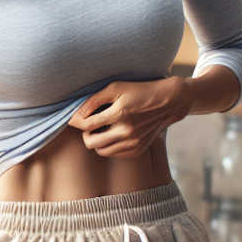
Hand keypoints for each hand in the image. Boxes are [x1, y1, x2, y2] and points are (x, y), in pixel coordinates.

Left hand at [67, 77, 192, 157]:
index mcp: (120, 114)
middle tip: (89, 124)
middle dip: (85, 134)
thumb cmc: (139, 91)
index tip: (73, 118)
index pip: (87, 125)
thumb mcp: (116, 88)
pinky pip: (114, 154)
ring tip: (101, 128)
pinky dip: (109, 146)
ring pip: (101, 151)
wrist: (169, 102)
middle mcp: (127, 132)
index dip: (75, 122)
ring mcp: (133, 143)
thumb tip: (76, 114)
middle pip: (91, 143)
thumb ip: (94, 100)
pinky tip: (114, 133)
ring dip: (96, 141)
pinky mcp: (137, 150)